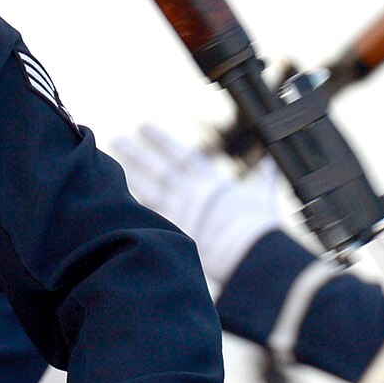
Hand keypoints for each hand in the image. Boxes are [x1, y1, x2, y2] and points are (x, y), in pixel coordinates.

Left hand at [114, 123, 279, 286]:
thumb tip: (273, 161)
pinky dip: (131, 207)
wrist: (250, 255)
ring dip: (128, 173)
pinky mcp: (173, 232)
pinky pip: (148, 216)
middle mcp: (191, 193)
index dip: (161, 140)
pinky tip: (112, 198)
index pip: (181, 154)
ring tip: (110, 162)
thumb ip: (264, 176)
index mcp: (211, 182)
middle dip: (136, 153)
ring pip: (147, 188)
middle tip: (117, 139)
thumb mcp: (263, 196)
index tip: (143, 127)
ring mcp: (179, 212)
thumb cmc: (259, 229)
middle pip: (157, 169)